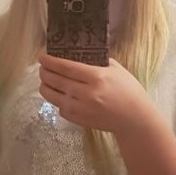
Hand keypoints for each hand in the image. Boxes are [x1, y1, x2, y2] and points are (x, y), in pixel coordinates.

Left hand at [38, 53, 153, 135]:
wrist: (134, 119)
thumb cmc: (128, 91)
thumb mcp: (116, 70)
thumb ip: (98, 61)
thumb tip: (78, 55)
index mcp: (96, 77)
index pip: (66, 67)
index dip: (51, 62)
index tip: (42, 57)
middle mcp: (86, 93)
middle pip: (56, 80)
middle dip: (44, 72)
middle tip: (41, 67)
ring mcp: (81, 108)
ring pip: (53, 96)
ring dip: (45, 86)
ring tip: (45, 81)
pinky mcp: (79, 120)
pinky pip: (60, 108)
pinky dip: (56, 100)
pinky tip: (58, 94)